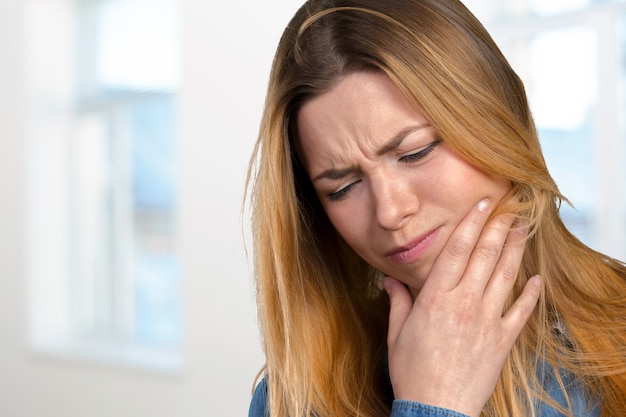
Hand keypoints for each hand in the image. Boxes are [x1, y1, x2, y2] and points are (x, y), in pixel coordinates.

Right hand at [384, 198, 540, 416]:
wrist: (436, 408)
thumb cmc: (412, 372)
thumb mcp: (396, 333)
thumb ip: (397, 302)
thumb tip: (390, 280)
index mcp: (436, 298)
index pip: (457, 250)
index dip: (471, 223)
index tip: (483, 204)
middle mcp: (464, 303)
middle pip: (485, 256)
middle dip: (498, 227)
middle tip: (510, 207)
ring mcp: (487, 320)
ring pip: (505, 276)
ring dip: (516, 250)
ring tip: (524, 229)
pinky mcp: (502, 340)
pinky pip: (521, 311)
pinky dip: (531, 294)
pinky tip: (537, 279)